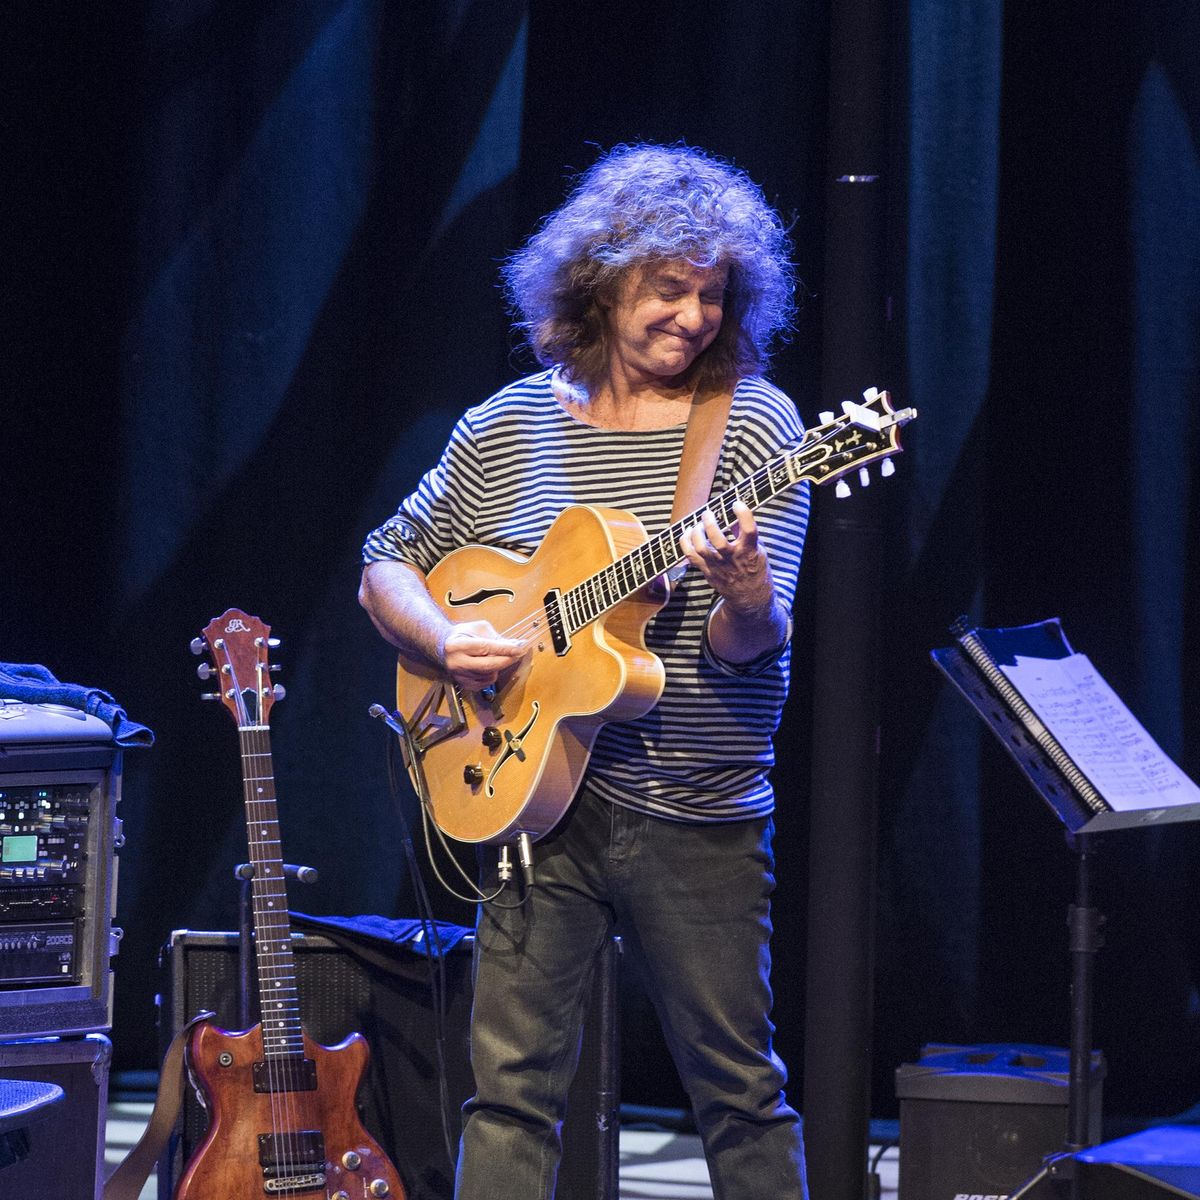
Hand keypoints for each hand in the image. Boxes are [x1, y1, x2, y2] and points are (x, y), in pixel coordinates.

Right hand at [441, 620, 526, 689]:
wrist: (443, 646)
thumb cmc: (461, 635)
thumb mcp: (478, 628)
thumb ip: (495, 637)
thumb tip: (514, 645)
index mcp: (457, 645)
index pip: (485, 647)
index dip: (504, 649)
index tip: (519, 648)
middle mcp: (457, 662)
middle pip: (488, 665)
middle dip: (507, 660)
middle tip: (517, 654)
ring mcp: (459, 676)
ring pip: (489, 675)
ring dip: (498, 667)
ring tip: (494, 656)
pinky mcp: (464, 684)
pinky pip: (486, 683)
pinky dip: (491, 675)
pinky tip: (487, 666)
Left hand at [679, 500, 773, 616]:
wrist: (750, 596)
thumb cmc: (754, 568)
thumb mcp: (758, 549)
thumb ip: (743, 532)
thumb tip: (732, 511)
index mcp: (750, 551)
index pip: (749, 530)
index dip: (743, 514)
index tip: (737, 504)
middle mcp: (733, 559)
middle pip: (718, 540)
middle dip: (710, 523)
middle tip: (708, 513)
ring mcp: (718, 566)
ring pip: (701, 548)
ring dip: (696, 532)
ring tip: (698, 524)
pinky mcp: (707, 571)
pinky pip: (690, 555)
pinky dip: (685, 541)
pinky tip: (688, 533)